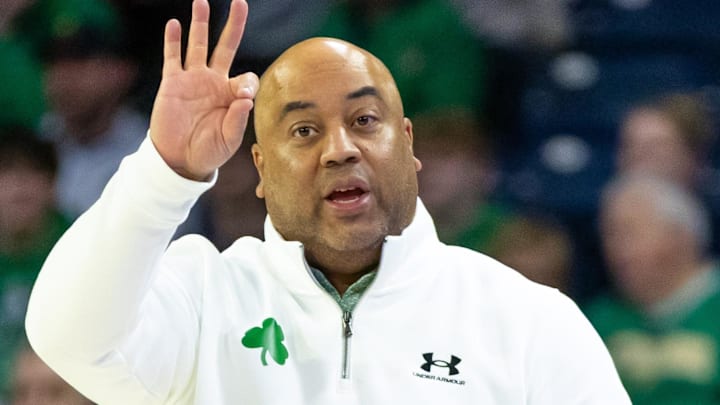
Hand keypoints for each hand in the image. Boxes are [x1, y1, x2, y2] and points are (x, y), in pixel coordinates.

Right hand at [149, 0, 257, 180]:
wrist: (180, 160)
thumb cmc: (209, 151)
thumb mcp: (229, 140)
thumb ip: (238, 119)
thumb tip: (246, 98)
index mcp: (232, 96)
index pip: (246, 77)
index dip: (246, 83)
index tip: (241, 96)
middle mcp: (214, 82)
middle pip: (226, 46)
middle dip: (234, 25)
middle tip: (240, 2)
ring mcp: (193, 80)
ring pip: (198, 45)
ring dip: (200, 24)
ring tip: (202, 2)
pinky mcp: (172, 83)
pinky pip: (173, 58)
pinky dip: (172, 41)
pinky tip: (174, 24)